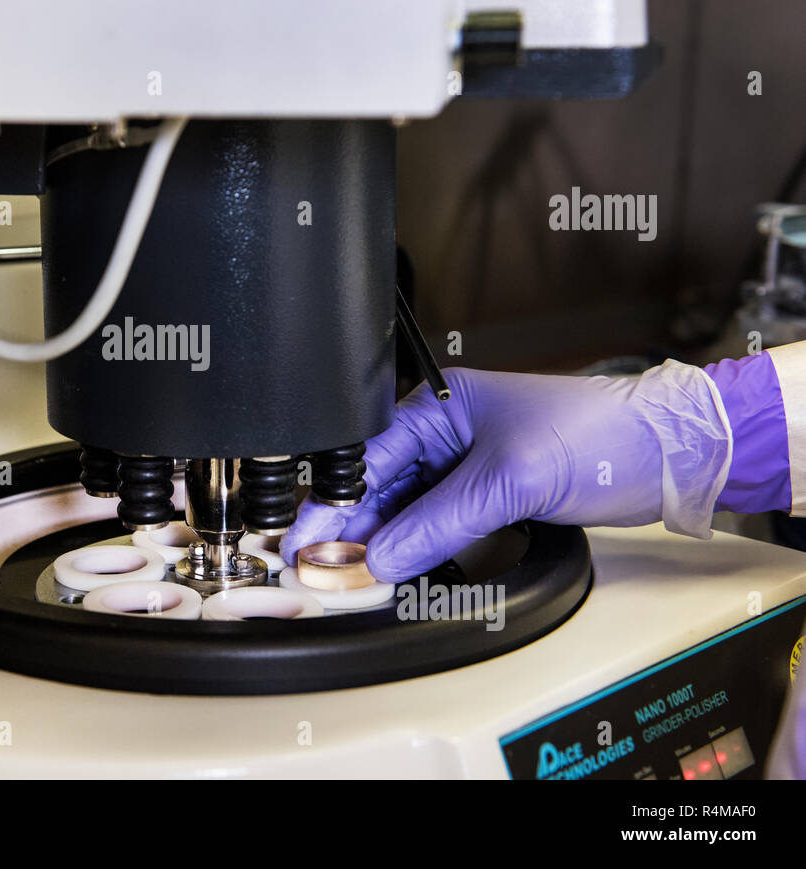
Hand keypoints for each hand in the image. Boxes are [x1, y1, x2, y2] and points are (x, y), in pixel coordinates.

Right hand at [280, 362, 730, 582]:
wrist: (670, 453)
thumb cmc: (599, 437)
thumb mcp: (509, 481)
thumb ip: (441, 521)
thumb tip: (386, 557)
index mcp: (441, 405)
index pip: (369, 456)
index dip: (336, 502)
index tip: (310, 542)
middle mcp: (447, 430)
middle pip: (380, 483)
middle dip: (352, 526)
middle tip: (326, 570)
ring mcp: (468, 461)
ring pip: (406, 505)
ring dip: (384, 539)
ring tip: (357, 576)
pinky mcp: (490, 489)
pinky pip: (437, 518)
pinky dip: (417, 543)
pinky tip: (401, 566)